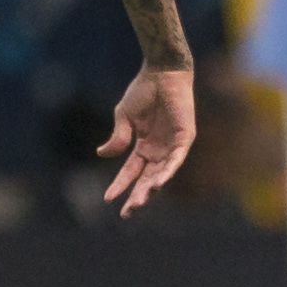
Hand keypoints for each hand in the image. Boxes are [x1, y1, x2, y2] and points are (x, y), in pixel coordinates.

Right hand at [100, 66, 194, 216]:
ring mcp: (172, 145)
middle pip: (147, 179)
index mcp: (144, 146)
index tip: (108, 199)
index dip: (119, 185)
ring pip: (162, 174)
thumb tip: (101, 155)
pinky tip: (158, 184)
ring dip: (151, 189)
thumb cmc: (143, 90)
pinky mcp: (184, 138)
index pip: (130, 171)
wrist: (161, 72)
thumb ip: (117, 137)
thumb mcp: (124, 116)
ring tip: (139, 202)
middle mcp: (158, 149)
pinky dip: (168, 172)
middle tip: (127, 214)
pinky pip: (176, 160)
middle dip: (137, 196)